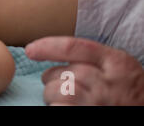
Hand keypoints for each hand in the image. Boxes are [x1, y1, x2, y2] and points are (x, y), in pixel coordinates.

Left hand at [25, 36, 143, 105]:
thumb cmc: (131, 94)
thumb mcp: (120, 69)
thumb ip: (95, 60)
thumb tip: (58, 60)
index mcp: (115, 62)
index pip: (72, 47)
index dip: (47, 47)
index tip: (30, 50)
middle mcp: (105, 81)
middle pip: (60, 72)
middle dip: (54, 80)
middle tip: (65, 89)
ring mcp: (97, 102)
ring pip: (55, 91)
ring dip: (53, 97)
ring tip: (68, 102)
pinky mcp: (86, 115)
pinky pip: (57, 108)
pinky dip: (56, 108)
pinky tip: (67, 109)